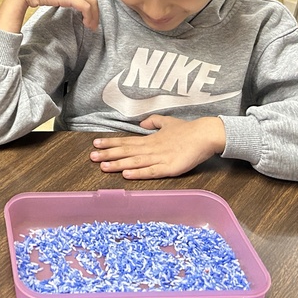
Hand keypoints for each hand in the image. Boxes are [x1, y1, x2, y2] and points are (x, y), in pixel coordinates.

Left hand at [88, 116, 225, 178]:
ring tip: (103, 166)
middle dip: (108, 154)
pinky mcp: (170, 168)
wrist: (205, 135)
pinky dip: (138, 173)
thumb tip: (141, 123)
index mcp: (150, 139)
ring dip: (118, 164)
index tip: (95, 143)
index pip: (126, 141)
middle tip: (92, 157)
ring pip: (135, 162)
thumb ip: (153, 122)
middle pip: (126, 152)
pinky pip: (151, 172)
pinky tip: (127, 175)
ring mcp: (160, 158)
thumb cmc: (187, 130)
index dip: (111, 143)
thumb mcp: (167, 122)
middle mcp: (151, 148)